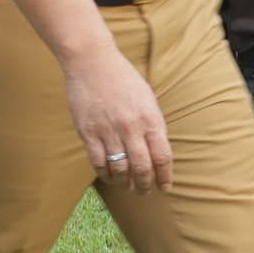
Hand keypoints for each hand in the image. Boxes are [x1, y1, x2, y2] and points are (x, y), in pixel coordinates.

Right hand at [62, 46, 173, 191]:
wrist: (92, 61)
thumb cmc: (122, 77)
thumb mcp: (148, 97)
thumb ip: (154, 123)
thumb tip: (159, 150)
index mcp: (150, 118)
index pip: (162, 157)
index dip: (165, 176)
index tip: (165, 186)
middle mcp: (131, 127)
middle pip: (142, 168)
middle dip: (146, 185)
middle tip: (145, 191)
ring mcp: (108, 131)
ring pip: (120, 169)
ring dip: (126, 183)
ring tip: (127, 186)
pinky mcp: (88, 132)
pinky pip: (98, 162)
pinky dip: (106, 174)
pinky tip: (110, 176)